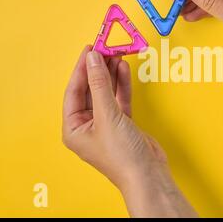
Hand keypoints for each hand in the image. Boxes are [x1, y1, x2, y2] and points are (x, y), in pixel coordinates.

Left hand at [62, 46, 196, 216]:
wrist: (148, 174)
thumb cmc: (121, 155)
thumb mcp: (107, 115)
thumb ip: (100, 85)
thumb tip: (92, 59)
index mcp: (74, 128)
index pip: (74, 91)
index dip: (81, 68)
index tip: (89, 49)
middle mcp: (87, 125)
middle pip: (90, 89)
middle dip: (98, 69)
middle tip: (105, 48)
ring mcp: (106, 123)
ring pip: (106, 91)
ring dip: (111, 73)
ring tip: (116, 53)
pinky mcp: (123, 122)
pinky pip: (119, 98)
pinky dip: (122, 84)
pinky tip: (123, 69)